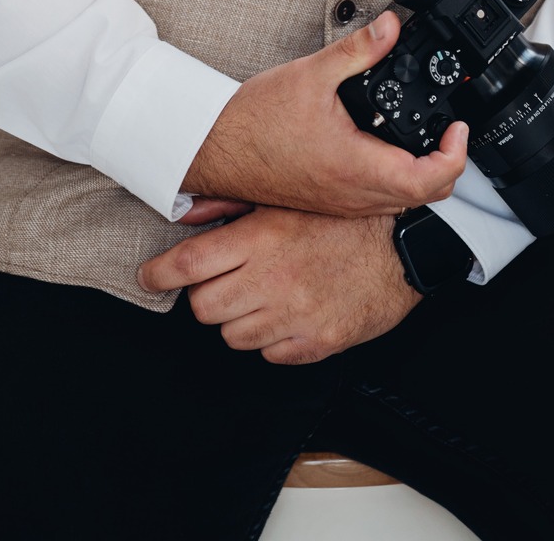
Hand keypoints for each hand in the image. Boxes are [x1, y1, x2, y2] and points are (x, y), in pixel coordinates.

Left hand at [138, 206, 420, 364]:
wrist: (404, 245)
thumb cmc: (345, 217)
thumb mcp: (288, 197)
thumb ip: (233, 205)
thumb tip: (186, 212)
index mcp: (263, 238)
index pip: (189, 265)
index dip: (159, 274)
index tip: (149, 277)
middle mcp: (274, 280)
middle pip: (203, 306)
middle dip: (204, 295)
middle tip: (220, 281)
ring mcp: (295, 317)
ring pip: (231, 336)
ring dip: (236, 318)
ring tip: (260, 295)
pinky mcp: (317, 344)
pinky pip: (269, 355)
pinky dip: (270, 339)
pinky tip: (286, 314)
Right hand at [183, 10, 467, 216]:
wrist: (213, 149)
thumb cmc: (253, 121)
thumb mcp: (312, 73)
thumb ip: (358, 50)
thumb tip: (391, 27)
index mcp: (355, 167)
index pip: (428, 180)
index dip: (455, 156)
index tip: (458, 130)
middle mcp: (352, 195)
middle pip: (424, 196)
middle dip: (446, 165)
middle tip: (449, 132)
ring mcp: (339, 204)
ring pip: (400, 202)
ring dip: (421, 176)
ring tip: (423, 138)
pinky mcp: (328, 202)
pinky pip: (377, 202)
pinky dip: (395, 182)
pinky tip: (386, 151)